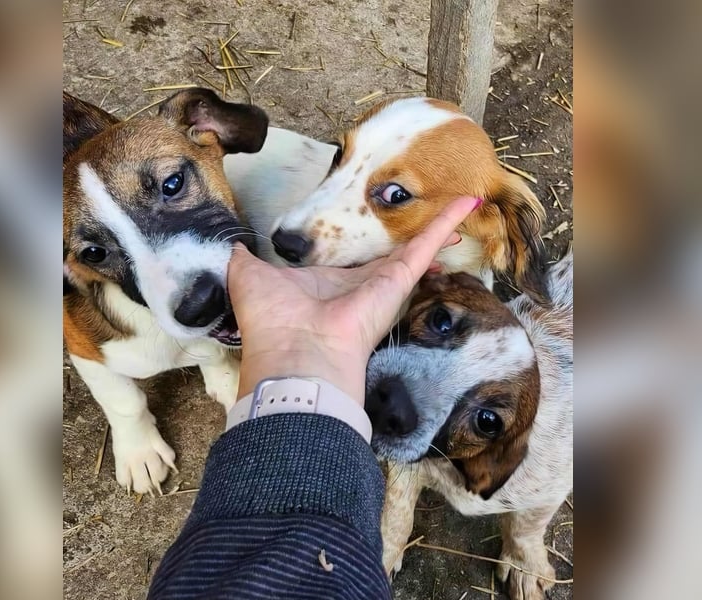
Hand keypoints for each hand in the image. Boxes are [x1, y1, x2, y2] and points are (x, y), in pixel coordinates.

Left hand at [227, 196, 480, 403]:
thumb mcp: (247, 277)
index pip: (354, 263)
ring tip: (464, 206)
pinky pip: (426, 245)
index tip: (381, 231)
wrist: (293, 353)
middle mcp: (359, 286)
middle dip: (414, 241)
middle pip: (393, 257)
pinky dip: (446, 222)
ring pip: (418, 249)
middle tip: (437, 219)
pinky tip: (466, 202)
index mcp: (327, 285)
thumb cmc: (270, 321)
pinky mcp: (398, 280)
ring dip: (440, 227)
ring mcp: (383, 284)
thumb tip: (235, 246)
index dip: (369, 246)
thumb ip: (244, 258)